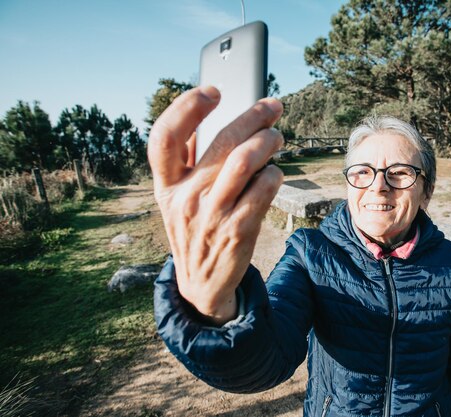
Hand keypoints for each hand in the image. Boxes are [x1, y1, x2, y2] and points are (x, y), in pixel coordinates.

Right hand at [148, 86, 283, 324]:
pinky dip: (273, 174)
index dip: (186, 108)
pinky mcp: (238, 231)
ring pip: (244, 161)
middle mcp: (185, 198)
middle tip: (272, 107)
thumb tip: (207, 119)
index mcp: (166, 186)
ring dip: (267, 141)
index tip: (213, 91)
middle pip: (220, 142)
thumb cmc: (195, 230)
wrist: (202, 285)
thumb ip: (187, 163)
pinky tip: (275, 173)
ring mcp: (212, 216)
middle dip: (252, 116)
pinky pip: (262, 190)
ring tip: (278, 137)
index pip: (165, 138)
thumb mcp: (178, 200)